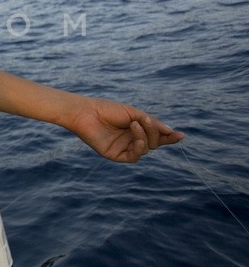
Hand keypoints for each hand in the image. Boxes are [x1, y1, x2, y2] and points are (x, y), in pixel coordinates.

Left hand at [67, 98, 183, 162]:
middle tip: (145, 120)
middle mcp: (131, 140)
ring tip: (135, 122)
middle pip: (154, 143)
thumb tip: (172, 132)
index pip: (156, 136)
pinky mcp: (116, 155)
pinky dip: (139, 145)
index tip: (181, 135)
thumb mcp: (134, 113)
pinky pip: (135, 156)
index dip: (168, 137)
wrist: (86, 112)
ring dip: (145, 136)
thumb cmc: (107, 109)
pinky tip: (134, 133)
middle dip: (155, 132)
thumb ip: (152, 123)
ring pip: (146, 149)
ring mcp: (124, 148)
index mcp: (136, 129)